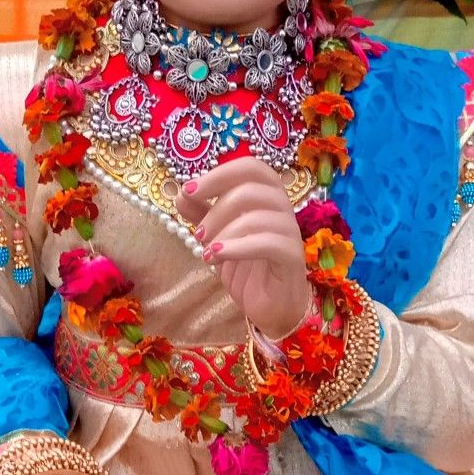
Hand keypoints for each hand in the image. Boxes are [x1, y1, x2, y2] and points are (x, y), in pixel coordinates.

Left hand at [175, 157, 310, 341]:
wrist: (271, 306)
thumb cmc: (248, 267)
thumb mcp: (218, 237)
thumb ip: (202, 214)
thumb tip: (182, 194)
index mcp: (267, 197)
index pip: (250, 168)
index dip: (219, 175)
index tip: (189, 191)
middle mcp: (283, 209)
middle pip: (252, 189)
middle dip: (217, 209)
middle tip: (198, 233)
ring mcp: (290, 233)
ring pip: (258, 217)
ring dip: (223, 232)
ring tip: (206, 253)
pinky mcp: (292, 258)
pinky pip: (267, 244)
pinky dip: (236, 248)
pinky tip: (216, 258)